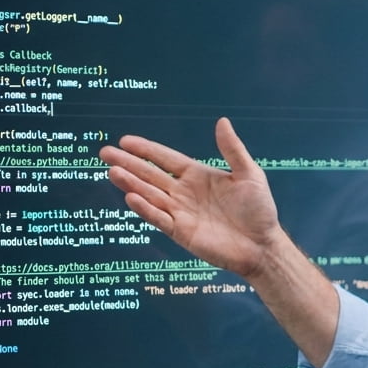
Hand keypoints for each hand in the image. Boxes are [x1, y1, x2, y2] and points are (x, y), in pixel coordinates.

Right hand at [99, 118, 282, 277]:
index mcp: (198, 176)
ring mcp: (181, 213)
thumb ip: (232, 149)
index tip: (125, 141)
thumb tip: (222, 121)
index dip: (146, 150)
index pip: (166, 159)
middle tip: (104, 153)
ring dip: (131, 184)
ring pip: (150, 195)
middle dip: (128, 164)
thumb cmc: (259, 210)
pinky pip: (160, 219)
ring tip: (112, 171)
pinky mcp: (182, 232)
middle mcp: (184, 193)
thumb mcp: (249, 174)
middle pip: (150, 175)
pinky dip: (145, 209)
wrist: (263, 246)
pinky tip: (131, 197)